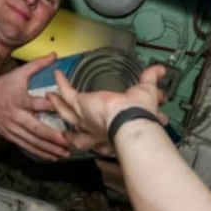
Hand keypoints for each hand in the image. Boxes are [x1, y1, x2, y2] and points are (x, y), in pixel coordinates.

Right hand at [0, 53, 70, 159]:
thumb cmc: (0, 87)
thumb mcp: (18, 73)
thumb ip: (37, 64)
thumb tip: (55, 55)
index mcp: (19, 100)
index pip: (36, 104)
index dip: (51, 107)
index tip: (66, 110)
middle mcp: (16, 116)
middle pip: (36, 129)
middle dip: (52, 137)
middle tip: (68, 142)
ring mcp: (12, 129)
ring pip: (32, 142)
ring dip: (49, 149)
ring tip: (64, 154)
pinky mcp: (10, 137)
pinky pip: (27, 146)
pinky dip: (39, 152)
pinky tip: (51, 157)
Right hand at [47, 65, 168, 149]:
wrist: (130, 121)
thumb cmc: (139, 117)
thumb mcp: (147, 94)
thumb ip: (151, 82)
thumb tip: (159, 72)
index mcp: (112, 135)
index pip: (101, 139)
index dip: (96, 137)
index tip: (93, 133)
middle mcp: (96, 130)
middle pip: (77, 128)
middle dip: (69, 125)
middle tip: (64, 117)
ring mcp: (85, 119)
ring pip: (67, 112)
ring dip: (59, 104)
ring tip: (51, 96)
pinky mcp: (80, 105)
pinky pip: (67, 93)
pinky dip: (62, 84)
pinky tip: (58, 75)